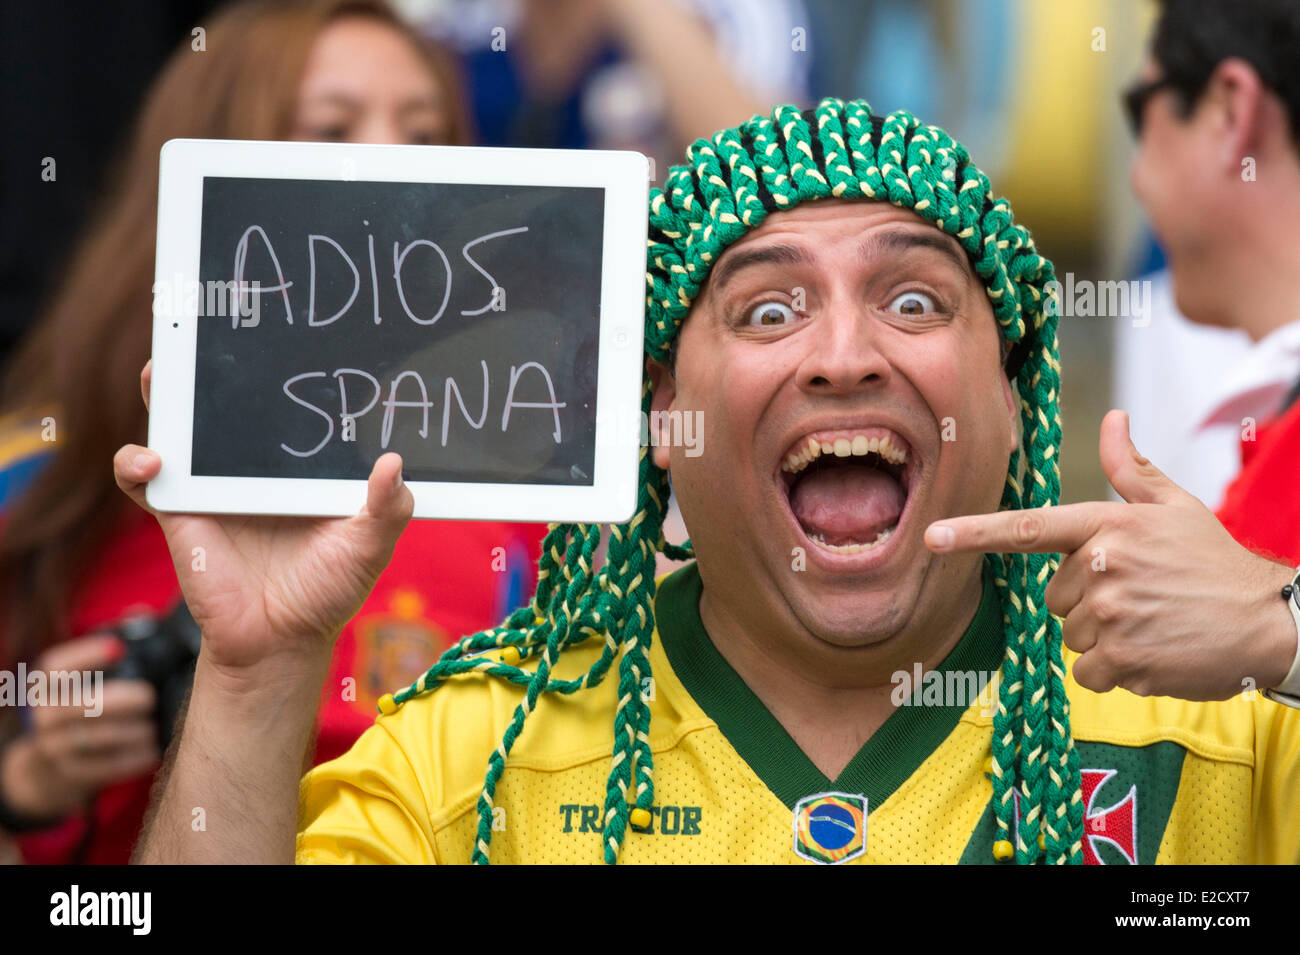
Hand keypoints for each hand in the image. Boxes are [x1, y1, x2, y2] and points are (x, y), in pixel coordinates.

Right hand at [2, 634, 157, 818]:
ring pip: (97, 737)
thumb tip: (140, 612)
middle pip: (82, 705)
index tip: (118, 647)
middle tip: (148, 697)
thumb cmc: (82, 710)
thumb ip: (110, 650)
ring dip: (134, 731)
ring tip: (154, 726)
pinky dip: (135, 757)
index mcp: (47, 687)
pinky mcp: (70, 774)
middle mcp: (43, 716)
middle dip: (122, 700)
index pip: (56, 668)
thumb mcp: (82, 682)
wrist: (49, 767)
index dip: (85, 656)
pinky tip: (153, 750)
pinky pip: (106, 767)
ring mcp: (53, 747)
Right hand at [113, 361, 413, 677]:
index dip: (279, 370)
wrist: (280, 641)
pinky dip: (135, 462)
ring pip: (177, 428)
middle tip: (201, 330)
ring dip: (161, 396)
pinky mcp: (178, 510)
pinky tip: (152, 459)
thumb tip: (393, 463)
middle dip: (209, 364)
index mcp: (297, 462)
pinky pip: (142, 478)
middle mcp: (251, 464)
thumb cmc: (328, 588)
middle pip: (225, 404)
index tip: (277, 331)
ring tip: (157, 375)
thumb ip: (388, 508)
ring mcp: (212, 484)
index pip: (286, 405)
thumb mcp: (370, 546)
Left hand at [924, 409, 1297, 700]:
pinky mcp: (1124, 661)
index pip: (1029, 529)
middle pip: (1055, 596)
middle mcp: (1103, 567)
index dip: (974, 534)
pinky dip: (1116, 672)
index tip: (931, 538)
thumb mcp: (1174, 506)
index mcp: (1107, 526)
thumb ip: (1130, 468)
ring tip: (1151, 623)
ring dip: (1103, 636)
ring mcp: (1112, 616)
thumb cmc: (1214, 562)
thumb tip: (1113, 417)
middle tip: (1140, 596)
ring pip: (1071, 634)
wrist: (1270, 620)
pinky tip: (1153, 653)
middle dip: (1088, 600)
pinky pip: (1089, 672)